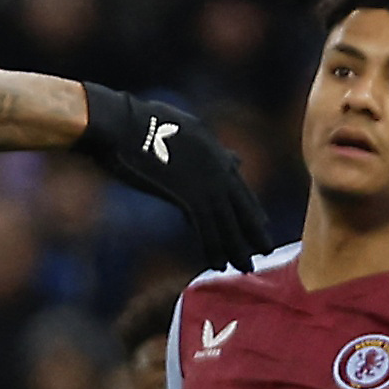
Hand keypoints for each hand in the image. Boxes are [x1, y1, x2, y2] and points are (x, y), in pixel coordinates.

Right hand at [78, 84, 272, 269]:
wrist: (123, 124)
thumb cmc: (139, 122)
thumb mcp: (178, 126)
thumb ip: (201, 143)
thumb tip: (222, 154)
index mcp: (212, 147)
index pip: (236, 182)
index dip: (249, 205)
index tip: (262, 221)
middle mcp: (216, 165)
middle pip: (242, 204)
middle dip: (253, 229)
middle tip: (266, 250)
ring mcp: (205, 181)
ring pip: (228, 221)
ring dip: (237, 247)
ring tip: (246, 266)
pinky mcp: (190, 195)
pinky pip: (207, 228)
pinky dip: (213, 248)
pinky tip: (218, 264)